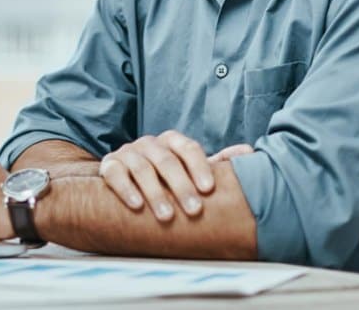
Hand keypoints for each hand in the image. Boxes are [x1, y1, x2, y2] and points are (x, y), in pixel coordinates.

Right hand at [98, 130, 252, 221]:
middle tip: (193, 210)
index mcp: (172, 142)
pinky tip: (137, 206)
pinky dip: (125, 189)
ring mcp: (128, 153)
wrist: (123, 176)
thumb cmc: (164, 177)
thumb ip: (216, 163)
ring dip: (155, 193)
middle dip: (181, 186)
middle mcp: (150, 144)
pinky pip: (116, 175)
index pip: (188, 148)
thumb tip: (249, 152)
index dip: (199, 167)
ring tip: (166, 216)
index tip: (209, 189)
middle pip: (166, 160)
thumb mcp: (189, 170)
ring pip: (142, 168)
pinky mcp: (109, 166)